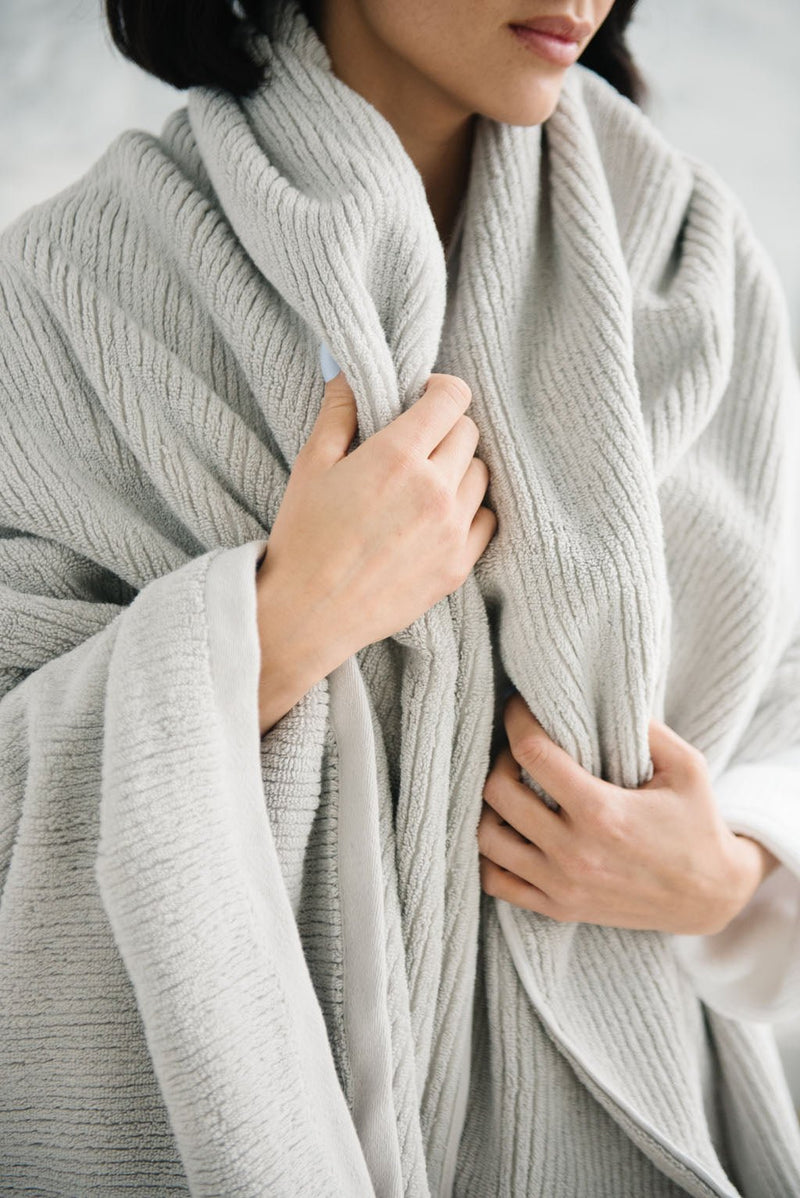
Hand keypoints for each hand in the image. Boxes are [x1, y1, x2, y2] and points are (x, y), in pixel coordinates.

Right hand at [255, 368, 496, 733]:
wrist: (308, 613)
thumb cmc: (303, 538)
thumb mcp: (311, 465)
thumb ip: (338, 412)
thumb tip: (345, 370)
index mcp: (398, 456)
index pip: (452, 398)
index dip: (440, 390)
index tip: (424, 397)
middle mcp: (435, 489)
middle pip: (469, 433)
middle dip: (446, 428)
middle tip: (418, 443)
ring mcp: (452, 530)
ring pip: (481, 475)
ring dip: (460, 468)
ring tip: (427, 481)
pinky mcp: (458, 565)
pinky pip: (487, 519)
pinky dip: (470, 509)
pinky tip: (440, 515)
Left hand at [477, 693, 778, 934]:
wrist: (710, 897)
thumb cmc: (698, 824)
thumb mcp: (687, 766)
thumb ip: (647, 728)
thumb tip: (602, 696)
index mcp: (602, 811)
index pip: (532, 753)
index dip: (517, 721)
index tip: (519, 707)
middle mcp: (574, 851)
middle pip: (498, 792)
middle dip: (499, 760)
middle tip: (517, 750)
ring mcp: (562, 885)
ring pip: (487, 838)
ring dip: (489, 807)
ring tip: (510, 791)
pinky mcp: (559, 908)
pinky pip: (496, 882)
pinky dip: (490, 855)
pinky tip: (509, 833)